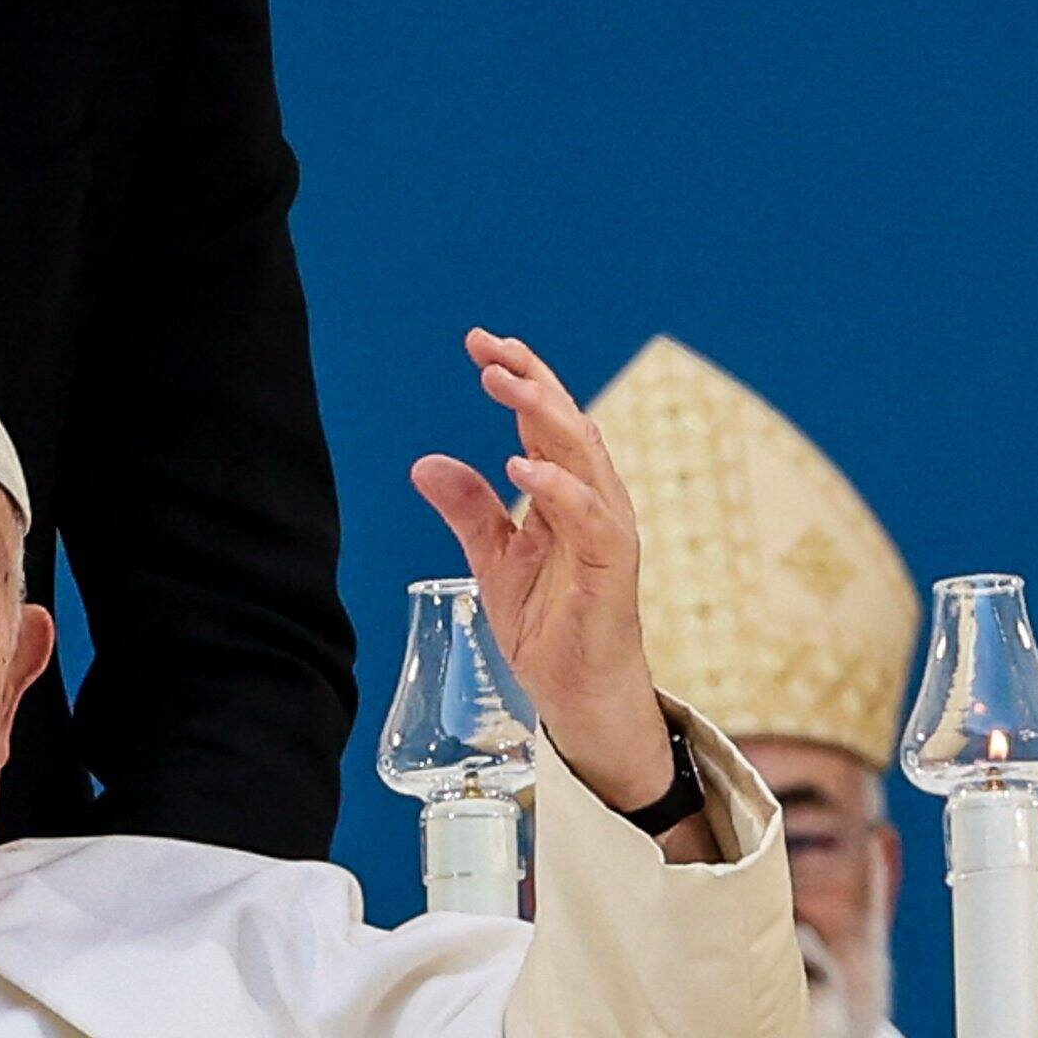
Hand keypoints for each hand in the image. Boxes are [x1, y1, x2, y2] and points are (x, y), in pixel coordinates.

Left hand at [408, 329, 672, 822]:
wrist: (579, 693)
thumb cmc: (549, 625)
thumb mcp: (494, 560)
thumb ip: (469, 510)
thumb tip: (425, 463)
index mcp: (567, 492)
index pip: (545, 420)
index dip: (519, 378)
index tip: (481, 344)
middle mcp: (593, 499)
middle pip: (568, 423)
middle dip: (531, 381)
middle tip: (491, 351)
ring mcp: (607, 530)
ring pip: (584, 456)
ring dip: (545, 417)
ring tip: (505, 387)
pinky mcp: (612, 567)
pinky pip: (591, 518)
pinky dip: (559, 490)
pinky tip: (521, 469)